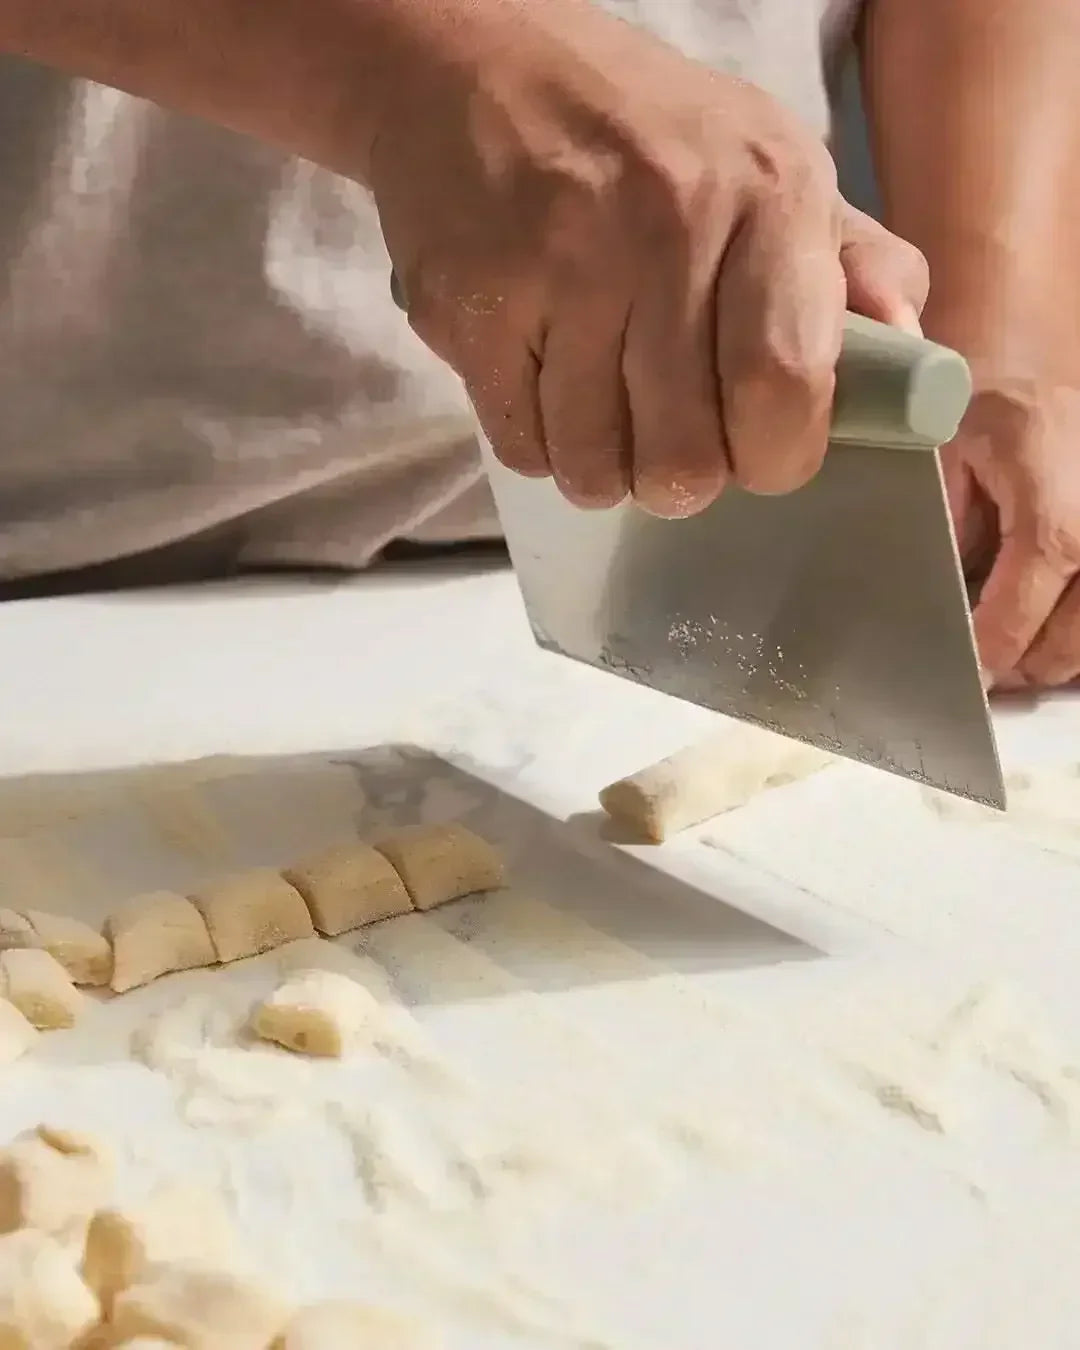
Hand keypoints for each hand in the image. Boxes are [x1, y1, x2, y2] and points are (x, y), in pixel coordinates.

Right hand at [370, 0, 926, 515]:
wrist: (474, 62)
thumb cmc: (639, 131)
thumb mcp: (771, 162)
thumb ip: (855, 269)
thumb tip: (913, 372)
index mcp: (767, 192)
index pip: (783, 390)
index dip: (774, 458)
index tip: (759, 452)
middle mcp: (667, 224)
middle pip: (684, 460)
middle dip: (682, 476)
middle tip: (672, 435)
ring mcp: (560, 267)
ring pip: (595, 468)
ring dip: (605, 464)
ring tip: (606, 406)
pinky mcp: (473, 305)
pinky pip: (523, 446)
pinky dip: (540, 441)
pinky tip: (548, 381)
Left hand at [943, 376, 1079, 689]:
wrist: (1037, 329)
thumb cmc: (989, 381)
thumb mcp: (944, 454)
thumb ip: (946, 531)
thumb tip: (940, 601)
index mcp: (1055, 518)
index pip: (1016, 621)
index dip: (983, 658)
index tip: (958, 677)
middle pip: (1069, 646)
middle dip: (1023, 666)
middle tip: (984, 669)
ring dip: (1059, 652)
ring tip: (1018, 649)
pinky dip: (1078, 622)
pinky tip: (1049, 616)